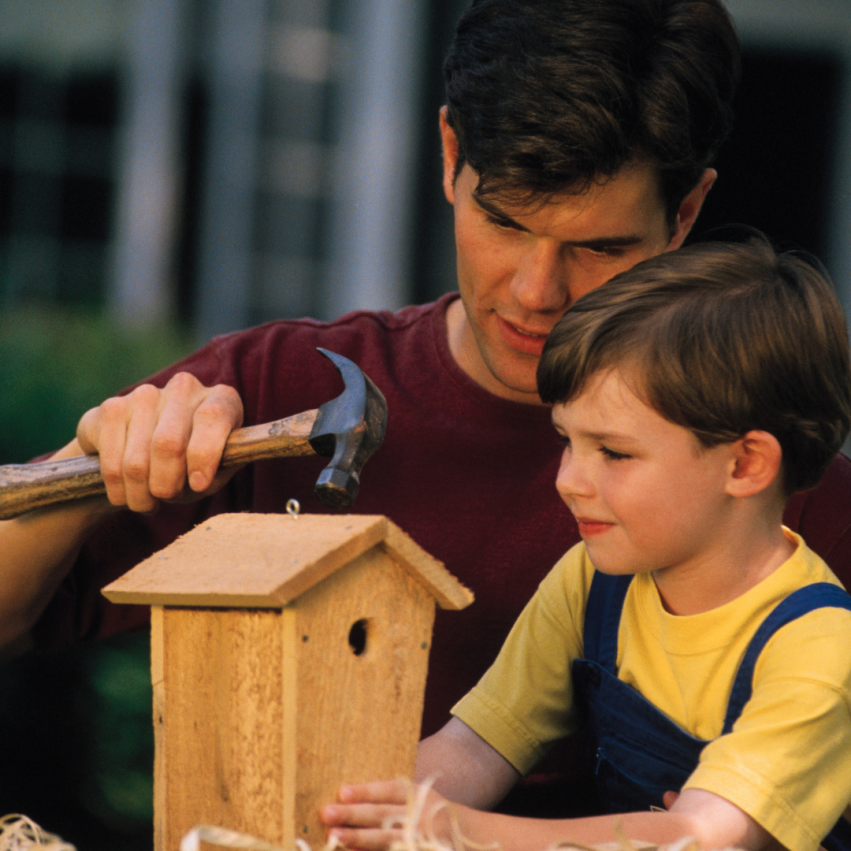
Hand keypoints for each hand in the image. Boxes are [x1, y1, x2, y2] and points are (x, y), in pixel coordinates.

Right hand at [76, 372, 243, 512]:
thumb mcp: (216, 471)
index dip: (203, 456)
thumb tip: (198, 480)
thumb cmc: (197, 464)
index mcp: (221, 399)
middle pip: (168, 443)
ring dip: (140, 494)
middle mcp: (183, 388)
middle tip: (167, 497)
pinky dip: (118, 489)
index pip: (212, 416)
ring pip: (136, 460)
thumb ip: (214, 473)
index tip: (199, 485)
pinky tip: (127, 493)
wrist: (154, 453)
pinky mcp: (111, 408)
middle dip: (166, 485)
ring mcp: (145, 394)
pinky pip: (110, 462)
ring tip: (148, 501)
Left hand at [320, 779, 454, 850]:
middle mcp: (420, 817)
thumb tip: (348, 794)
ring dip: (358, 840)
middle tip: (327, 812)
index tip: (342, 792)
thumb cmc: (431, 813)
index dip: (367, 791)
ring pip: (385, 841)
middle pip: (383, 816)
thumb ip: (392, 796)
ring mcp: (422, 840)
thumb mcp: (421, 796)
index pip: (390, 791)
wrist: (469, 838)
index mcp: (419, 795)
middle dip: (354, 815)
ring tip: (334, 836)